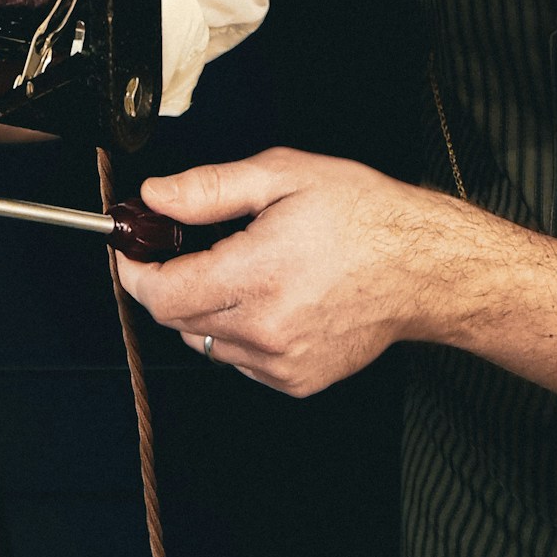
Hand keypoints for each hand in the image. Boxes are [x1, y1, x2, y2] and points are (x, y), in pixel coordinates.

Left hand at [112, 147, 453, 396]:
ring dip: (204, 307)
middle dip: (169, 282)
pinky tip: (270, 297)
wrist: (422, 267)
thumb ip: (209, 189)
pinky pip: (240, 359)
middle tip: (185, 246)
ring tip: (243, 267)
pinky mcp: (297, 380)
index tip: (133, 249)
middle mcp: (266, 328)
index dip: (136, 270)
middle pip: (177, 319)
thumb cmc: (363, 216)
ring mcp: (282, 362)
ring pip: (205, 342)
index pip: (162, 293)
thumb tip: (156, 196)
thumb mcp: (283, 176)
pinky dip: (238, 331)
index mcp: (258, 275)